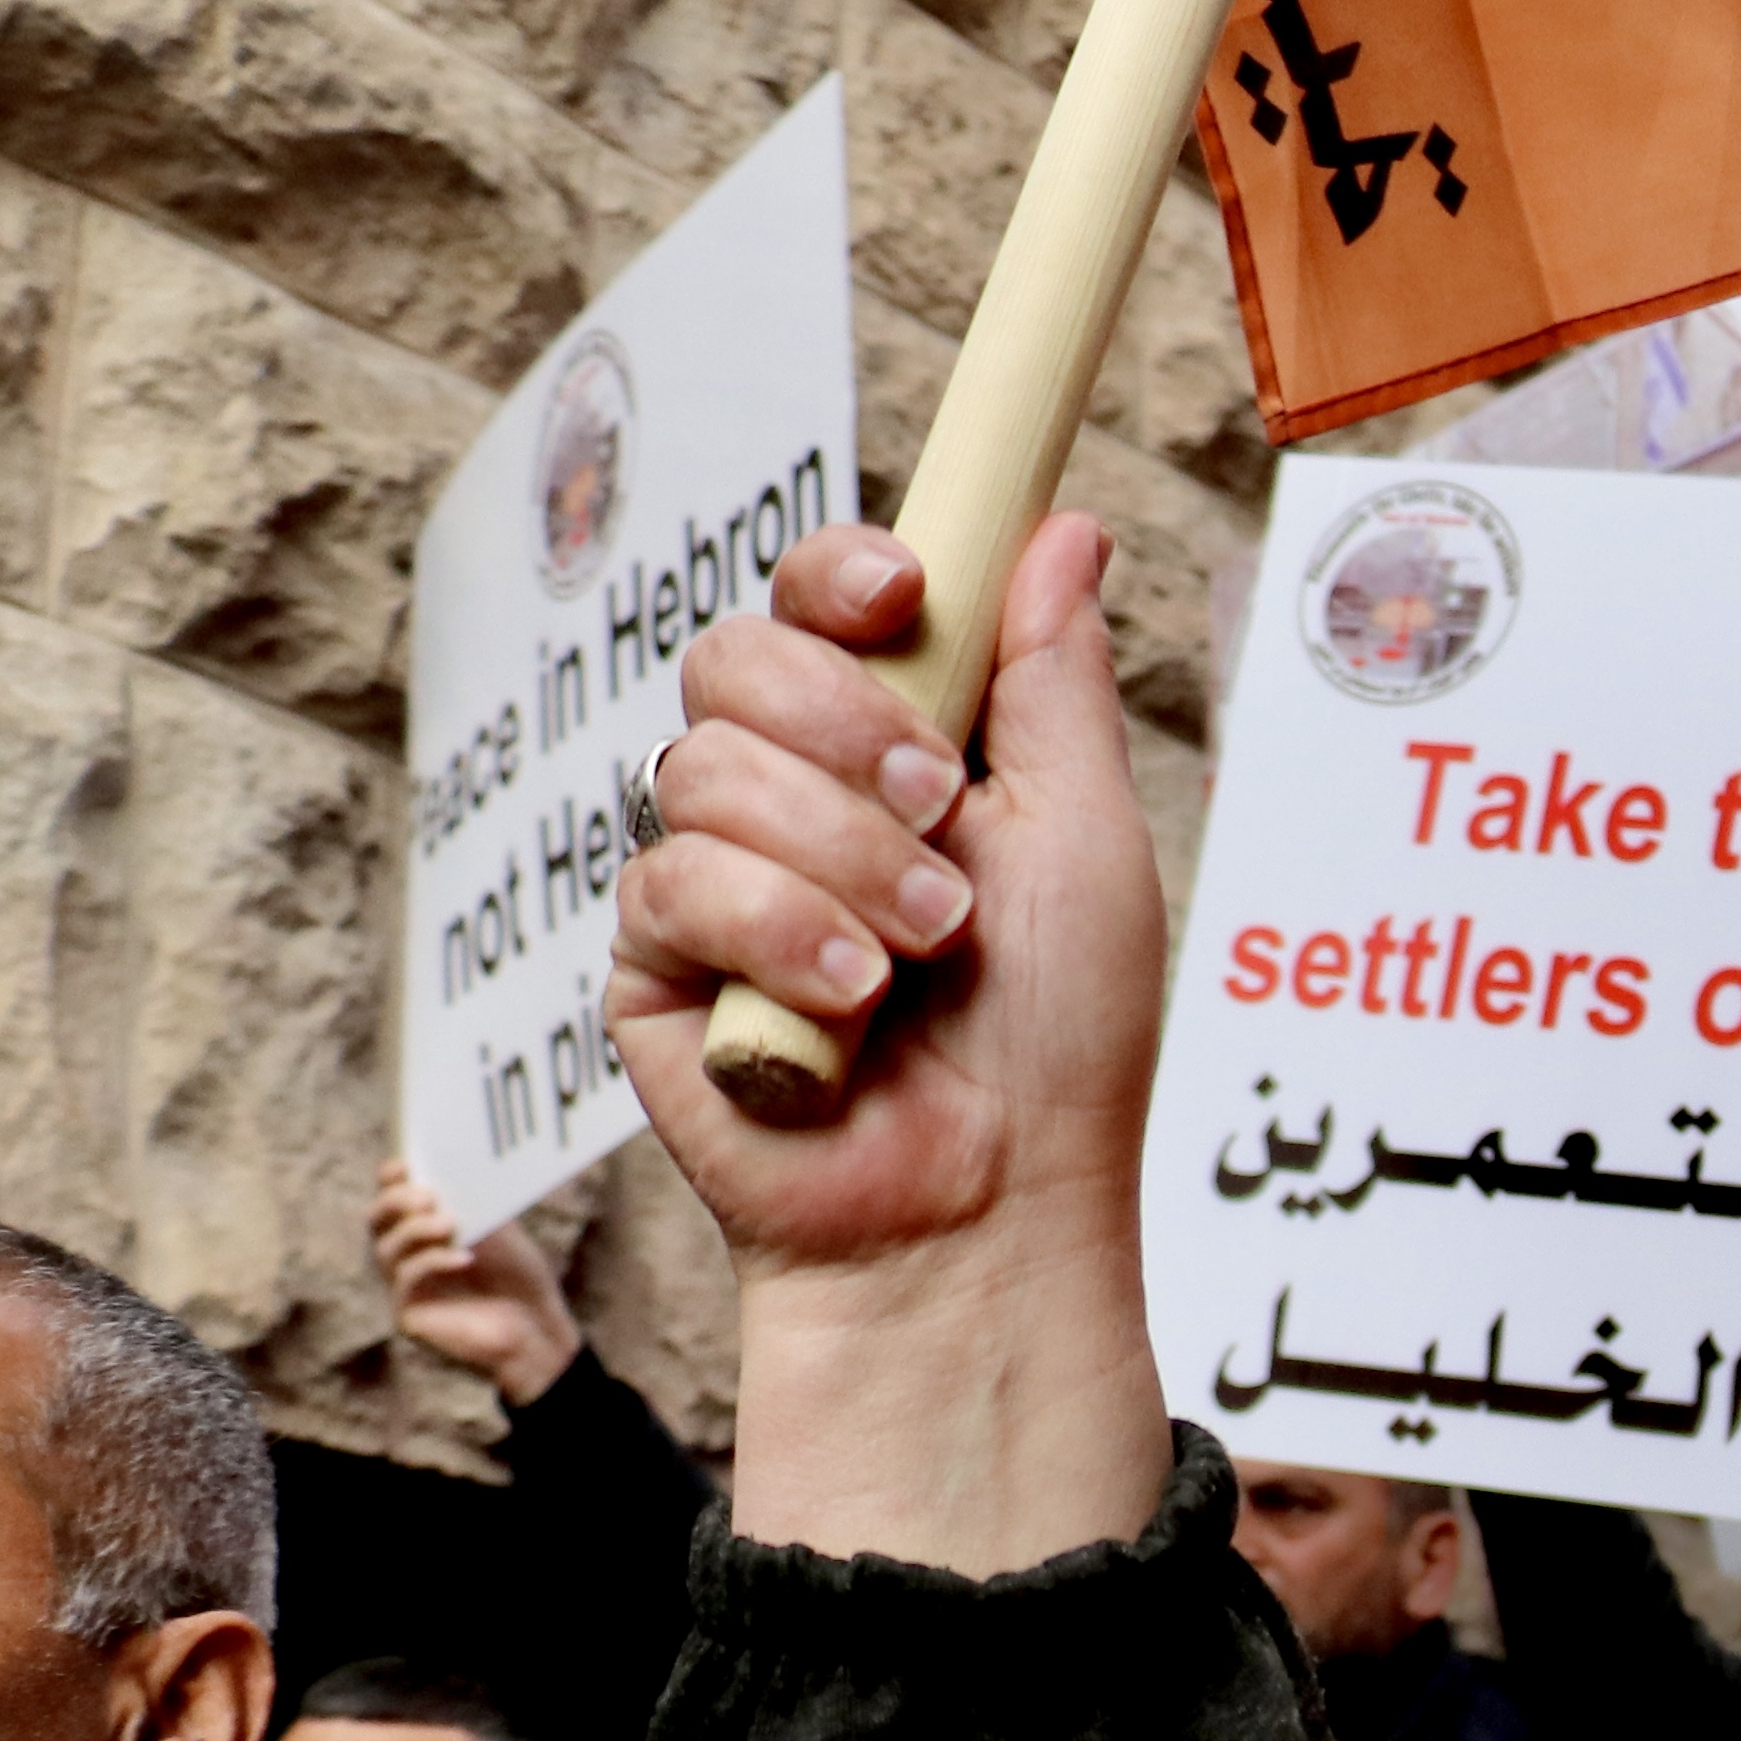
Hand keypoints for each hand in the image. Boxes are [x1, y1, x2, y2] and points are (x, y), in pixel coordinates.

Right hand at [371, 1160, 582, 1404]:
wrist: (535, 1329)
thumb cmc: (518, 1278)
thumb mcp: (499, 1230)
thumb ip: (474, 1201)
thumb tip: (457, 1166)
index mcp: (421, 1229)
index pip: (390, 1197)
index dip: (390, 1179)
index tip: (405, 1165)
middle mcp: (405, 1255)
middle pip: (374, 1220)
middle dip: (395, 1201)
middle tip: (427, 1196)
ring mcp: (402, 1286)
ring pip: (386, 1249)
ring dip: (415, 1230)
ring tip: (448, 1224)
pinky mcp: (408, 1315)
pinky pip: (405, 1280)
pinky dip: (432, 1262)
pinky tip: (464, 1258)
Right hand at [613, 514, 1172, 1578]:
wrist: (993, 1213)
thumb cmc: (1060, 1050)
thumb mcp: (1088, 840)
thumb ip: (1055, 683)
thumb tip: (1060, 526)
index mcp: (893, 750)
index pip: (815, 603)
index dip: (840, 575)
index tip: (904, 597)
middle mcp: (790, 800)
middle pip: (734, 654)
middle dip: (844, 726)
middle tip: (939, 817)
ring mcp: (712, 883)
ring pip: (701, 766)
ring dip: (834, 855)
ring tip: (919, 954)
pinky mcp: (652, 972)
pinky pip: (668, 881)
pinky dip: (776, 936)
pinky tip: (846, 1012)